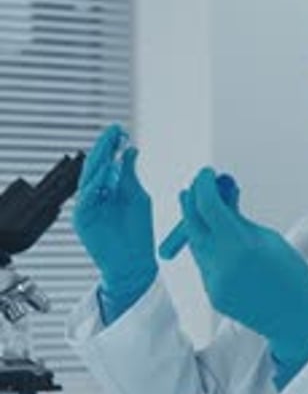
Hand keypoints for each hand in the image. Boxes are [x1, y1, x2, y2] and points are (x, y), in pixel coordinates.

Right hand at [73, 124, 157, 297]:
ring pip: (88, 179)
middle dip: (104, 148)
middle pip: (95, 166)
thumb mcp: (138, 197)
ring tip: (111, 148)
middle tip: (114, 132)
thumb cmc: (138, 233)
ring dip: (99, 162)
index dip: (112, 146)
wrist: (135, 263)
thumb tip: (130, 150)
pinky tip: (105, 173)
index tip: (121, 130)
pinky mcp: (83, 219)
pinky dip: (94, 185)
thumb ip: (131, 175)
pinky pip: (86, 198)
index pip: (106, 162)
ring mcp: (88, 207)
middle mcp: (96, 195)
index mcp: (108, 189)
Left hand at [180, 168, 307, 386]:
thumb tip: (222, 196)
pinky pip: (204, 264)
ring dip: (200, 225)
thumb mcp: (269, 239)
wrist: (298, 319)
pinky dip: (210, 249)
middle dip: (193, 201)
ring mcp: (214, 282)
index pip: (207, 206)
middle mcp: (221, 265)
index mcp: (240, 246)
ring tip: (216, 214)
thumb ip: (239, 219)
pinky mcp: (213, 295)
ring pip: (196, 244)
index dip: (203, 185)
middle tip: (199, 187)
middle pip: (192, 224)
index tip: (206, 174)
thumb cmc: (293, 277)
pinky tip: (225, 246)